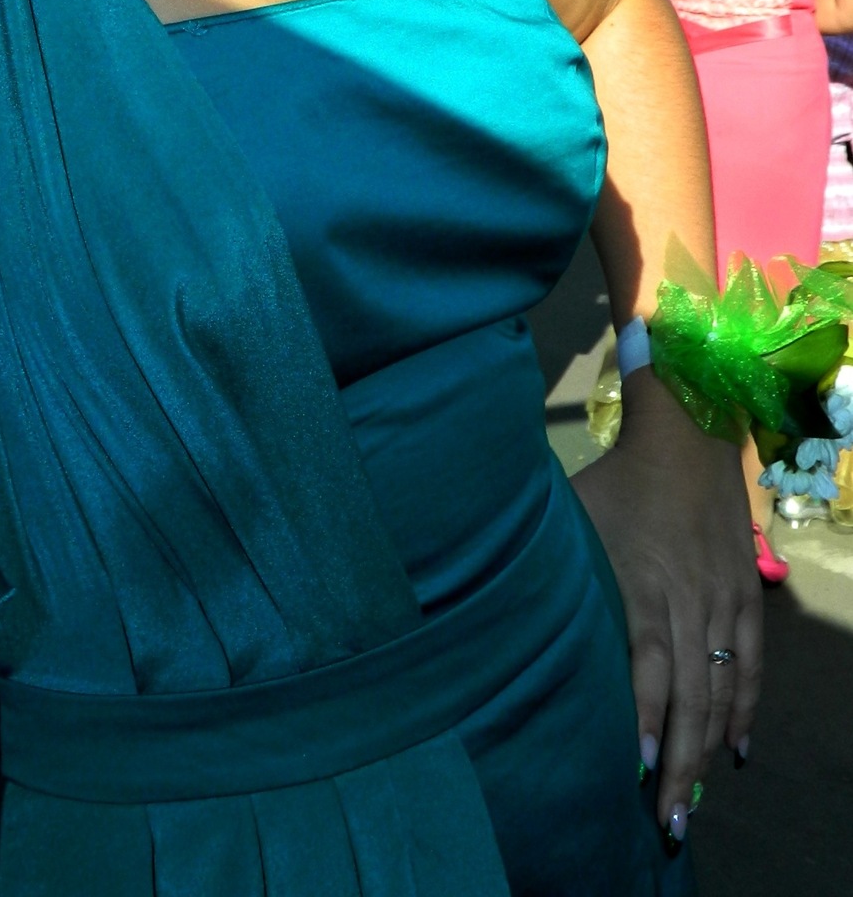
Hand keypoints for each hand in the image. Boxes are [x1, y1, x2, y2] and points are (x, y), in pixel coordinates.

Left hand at [571, 365, 761, 844]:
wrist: (687, 433)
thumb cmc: (616, 480)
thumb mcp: (571, 518)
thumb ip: (554, 571)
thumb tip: (505, 614)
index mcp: (642, 584)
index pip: (650, 668)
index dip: (647, 720)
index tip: (638, 770)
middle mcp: (688, 600)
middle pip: (691, 697)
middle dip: (681, 765)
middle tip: (668, 822)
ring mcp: (722, 600)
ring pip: (722, 689)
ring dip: (709, 749)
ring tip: (692, 802)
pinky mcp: (745, 594)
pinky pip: (751, 663)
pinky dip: (745, 709)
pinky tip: (736, 749)